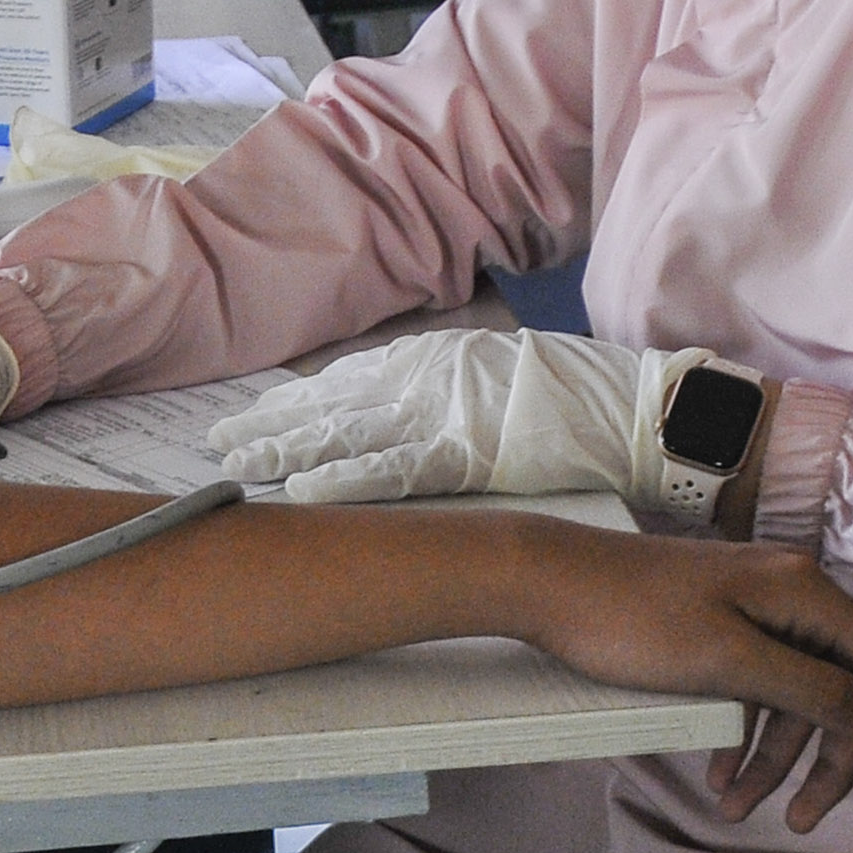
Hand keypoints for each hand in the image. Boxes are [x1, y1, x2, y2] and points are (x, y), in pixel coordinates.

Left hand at [208, 329, 701, 505]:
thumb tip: (390, 403)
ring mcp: (446, 412)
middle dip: (271, 425)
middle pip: (331, 404)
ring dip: (288, 452)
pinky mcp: (470, 450)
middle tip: (215, 443)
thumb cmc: (573, 396)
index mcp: (433, 358)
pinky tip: (302, 493)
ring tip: (237, 466)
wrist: (637, 407)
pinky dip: (345, 481)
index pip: (345, 382)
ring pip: (348, 434)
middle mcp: (427, 377)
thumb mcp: (493, 375)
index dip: (293, 402)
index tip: (248, 416)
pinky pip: (395, 470)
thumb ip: (441, 388)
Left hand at [510, 527, 852, 831]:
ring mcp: (752, 607)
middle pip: (843, 689)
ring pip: (791, 695)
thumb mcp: (730, 663)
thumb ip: (815, 691)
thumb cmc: (632, 621)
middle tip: (802, 822)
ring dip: (774, 758)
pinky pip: (752, 684)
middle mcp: (791, 594)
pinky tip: (716, 775)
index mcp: (807, 594)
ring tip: (734, 808)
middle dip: (826, 761)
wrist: (542, 581)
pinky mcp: (716, 622)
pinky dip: (742, 732)